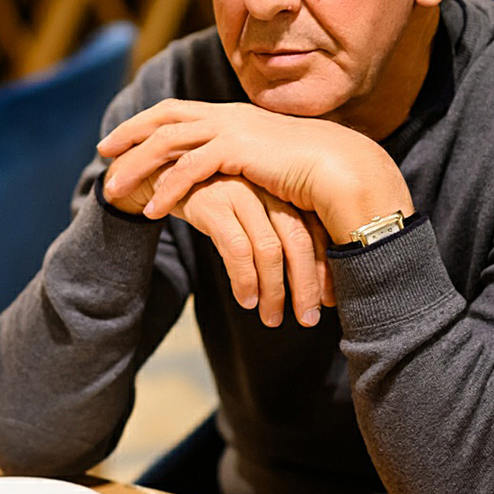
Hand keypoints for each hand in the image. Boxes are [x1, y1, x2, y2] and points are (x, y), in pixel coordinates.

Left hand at [99, 100, 411, 242]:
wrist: (345, 171)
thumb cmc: (312, 176)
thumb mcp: (269, 166)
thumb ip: (246, 166)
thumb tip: (232, 178)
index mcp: (234, 117)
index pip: (178, 111)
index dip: (145, 123)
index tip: (118, 138)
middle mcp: (229, 116)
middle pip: (165, 118)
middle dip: (130, 134)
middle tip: (102, 152)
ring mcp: (233, 129)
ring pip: (169, 141)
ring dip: (138, 165)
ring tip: (114, 190)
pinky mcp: (239, 150)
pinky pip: (191, 168)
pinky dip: (168, 187)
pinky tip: (153, 208)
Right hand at [176, 176, 333, 326]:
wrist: (166, 174)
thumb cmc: (217, 200)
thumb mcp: (251, 212)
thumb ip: (276, 235)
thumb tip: (308, 285)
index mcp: (285, 190)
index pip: (315, 232)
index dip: (323, 269)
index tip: (327, 301)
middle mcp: (268, 189)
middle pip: (298, 241)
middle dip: (306, 285)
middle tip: (308, 319)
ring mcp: (242, 194)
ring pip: (270, 249)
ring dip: (274, 290)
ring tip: (272, 319)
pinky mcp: (214, 204)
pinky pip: (237, 249)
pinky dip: (245, 279)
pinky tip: (246, 300)